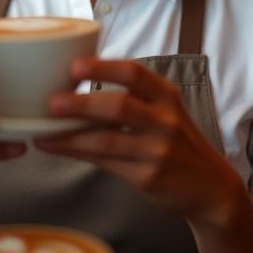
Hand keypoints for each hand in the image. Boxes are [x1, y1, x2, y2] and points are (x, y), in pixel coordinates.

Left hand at [33, 57, 240, 226]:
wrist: (211, 187)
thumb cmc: (177, 141)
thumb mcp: (166, 110)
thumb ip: (134, 95)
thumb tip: (79, 79)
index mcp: (167, 95)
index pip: (134, 73)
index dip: (103, 67)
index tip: (74, 65)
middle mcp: (165, 120)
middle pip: (119, 106)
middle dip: (82, 103)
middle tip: (52, 102)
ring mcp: (157, 150)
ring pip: (107, 140)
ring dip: (70, 135)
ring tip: (42, 130)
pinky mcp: (148, 176)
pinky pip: (105, 162)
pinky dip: (76, 153)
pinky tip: (55, 146)